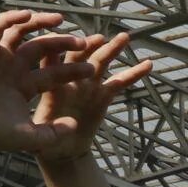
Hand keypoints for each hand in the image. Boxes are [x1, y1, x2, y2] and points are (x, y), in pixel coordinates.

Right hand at [0, 12, 96, 155]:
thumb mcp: (33, 136)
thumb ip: (55, 131)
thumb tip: (75, 125)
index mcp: (24, 85)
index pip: (53, 73)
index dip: (72, 70)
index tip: (91, 69)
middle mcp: (13, 69)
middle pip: (41, 49)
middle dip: (62, 44)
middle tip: (82, 42)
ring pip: (21, 33)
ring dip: (40, 23)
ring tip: (60, 19)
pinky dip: (10, 18)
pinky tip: (27, 14)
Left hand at [30, 31, 154, 161]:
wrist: (62, 149)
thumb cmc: (45, 142)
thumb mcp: (39, 137)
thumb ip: (45, 131)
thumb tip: (53, 129)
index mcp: (48, 83)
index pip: (50, 59)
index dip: (57, 49)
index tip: (66, 42)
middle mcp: (69, 78)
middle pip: (78, 55)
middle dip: (88, 45)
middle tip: (100, 39)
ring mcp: (88, 85)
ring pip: (100, 62)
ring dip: (112, 49)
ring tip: (125, 37)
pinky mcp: (103, 95)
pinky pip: (120, 82)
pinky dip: (134, 73)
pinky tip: (148, 64)